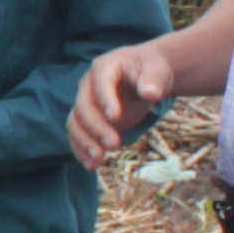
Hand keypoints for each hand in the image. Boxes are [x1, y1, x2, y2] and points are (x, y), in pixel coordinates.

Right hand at [68, 39, 173, 169]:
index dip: (105, 99)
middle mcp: (89, 85)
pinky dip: (81, 150)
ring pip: (75, 123)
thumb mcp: (158, 70)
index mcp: (105, 67)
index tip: (115, 118)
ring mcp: (86, 103)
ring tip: (98, 160)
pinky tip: (91, 165)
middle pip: (84, 107)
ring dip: (84, 142)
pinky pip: (78, 135)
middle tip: (114, 145)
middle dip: (96, 128)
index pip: (101, 82)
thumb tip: (151, 92)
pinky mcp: (89, 120)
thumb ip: (154, 80)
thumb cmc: (152, 70)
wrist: (146, 76)